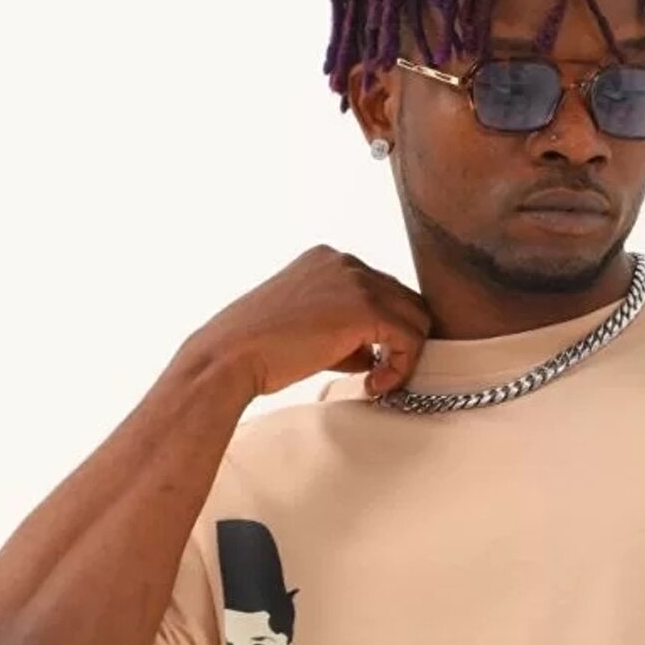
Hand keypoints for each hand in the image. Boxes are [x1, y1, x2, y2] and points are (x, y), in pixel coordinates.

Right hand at [183, 244, 433, 400]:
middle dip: (399, 340)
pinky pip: (409, 338)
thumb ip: (345, 331)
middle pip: (404, 299)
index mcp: (327, 260)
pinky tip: (373, 384)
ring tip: (375, 381)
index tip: (369, 361)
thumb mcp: (306, 326)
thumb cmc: (256, 350)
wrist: (229, 356)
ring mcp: (355, 281)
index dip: (383, 329)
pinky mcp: (364, 309)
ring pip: (415, 318)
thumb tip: (375, 352)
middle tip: (379, 374)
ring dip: (403, 355)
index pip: (381, 290)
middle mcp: (344, 262)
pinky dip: (401, 366)